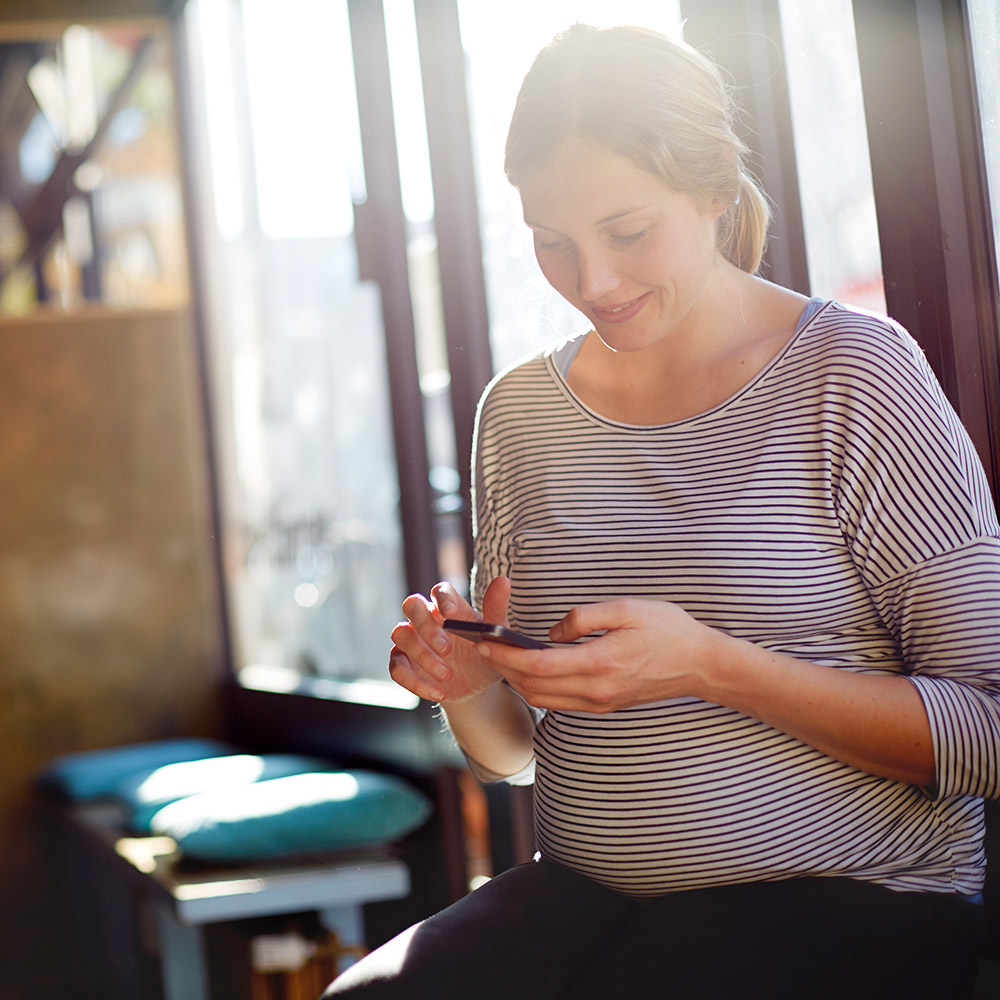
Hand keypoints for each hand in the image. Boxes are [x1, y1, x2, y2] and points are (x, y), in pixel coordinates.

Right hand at [388, 577, 511, 703]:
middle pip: (412, 605)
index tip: (451, 614)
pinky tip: (439, 692)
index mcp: (449, 607)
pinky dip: (416, 682)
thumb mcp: (495, 638)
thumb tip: (503, 581)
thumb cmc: (485, 653)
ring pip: (401, 635)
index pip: (440, 591)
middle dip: (427, 626)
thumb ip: (496, 611)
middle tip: (447, 648)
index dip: (442, 599)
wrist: (477, 686)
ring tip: (447, 675)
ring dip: (423, 655)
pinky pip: (397, 668)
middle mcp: (426, 619)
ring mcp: (411, 640)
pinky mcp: (403, 663)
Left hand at [479, 597, 719, 711]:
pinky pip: (560, 703)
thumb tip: (552, 631)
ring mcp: (601, 702)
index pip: (538, 666)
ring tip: (501, 657)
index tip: (485, 642)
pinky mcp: (605, 706)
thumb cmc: (668, 630)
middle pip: (534, 687)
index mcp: (601, 663)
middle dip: (503, 669)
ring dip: (517, 681)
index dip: (506, 656)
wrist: (700, 664)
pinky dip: (538, 688)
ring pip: (544, 700)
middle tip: (484, 647)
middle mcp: (597, 690)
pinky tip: (531, 669)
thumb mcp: (627, 608)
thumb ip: (584, 617)